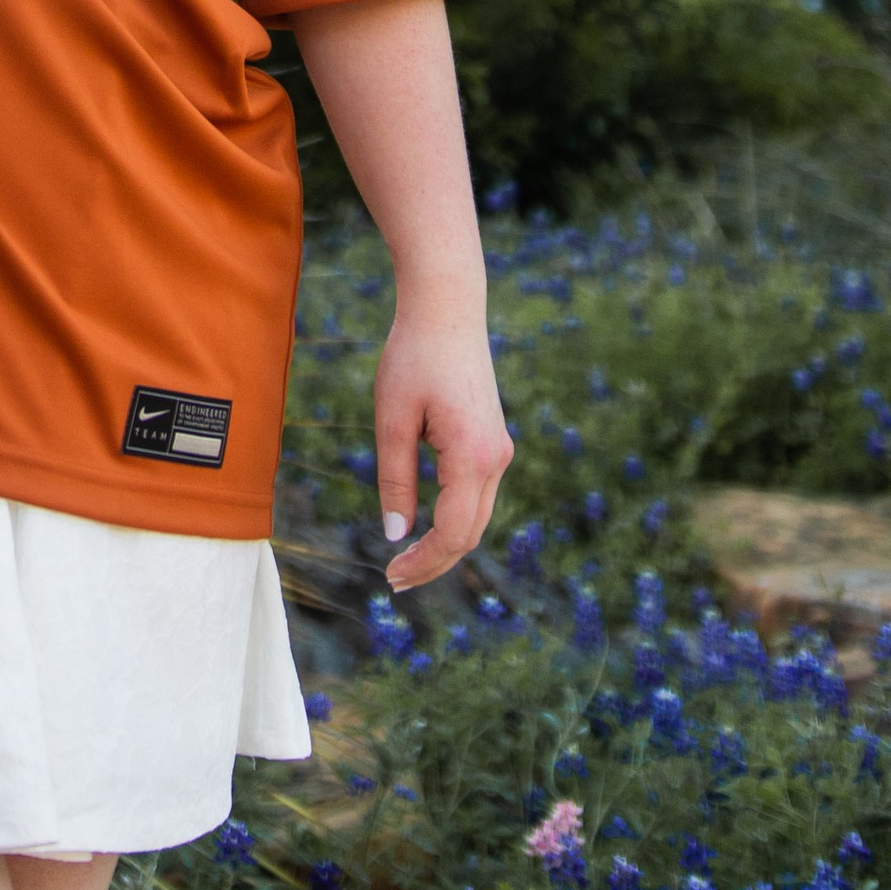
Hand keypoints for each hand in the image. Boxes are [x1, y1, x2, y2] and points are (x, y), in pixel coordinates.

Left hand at [374, 299, 512, 590]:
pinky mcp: (493, 441)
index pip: (453, 534)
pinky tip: (426, 525)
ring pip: (477, 517)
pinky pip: (477, 494)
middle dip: (435, 562)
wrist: (448, 309)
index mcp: (473, 457)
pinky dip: (454, 518)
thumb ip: (395, 480)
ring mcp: (499, 450)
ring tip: (406, 560)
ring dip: (445, 543)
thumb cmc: (413, 356)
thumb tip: (396, 535)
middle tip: (394, 580)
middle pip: (471, 533)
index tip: (391, 577)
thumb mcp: (392, 419)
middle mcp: (496, 459)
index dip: (424, 562)